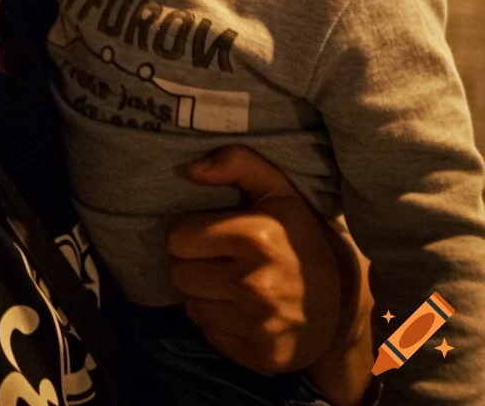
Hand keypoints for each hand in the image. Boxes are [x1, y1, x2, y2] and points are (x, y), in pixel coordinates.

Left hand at [166, 144, 340, 375]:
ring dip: (204, 294)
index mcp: (258, 238)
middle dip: (193, 264)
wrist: (341, 302)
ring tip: (231, 284)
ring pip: (191, 305)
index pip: (179, 237)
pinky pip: (209, 335)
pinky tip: (241, 311)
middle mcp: (256, 285)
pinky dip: (218, 322)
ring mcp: (259, 326)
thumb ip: (237, 162)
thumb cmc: (298, 238)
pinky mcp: (260, 357)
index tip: (212, 234)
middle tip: (219, 260)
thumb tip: (190, 169)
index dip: (191, 233)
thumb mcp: (278, 190)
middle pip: (178, 274)